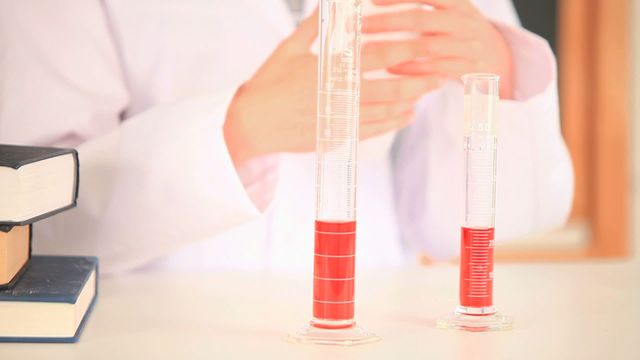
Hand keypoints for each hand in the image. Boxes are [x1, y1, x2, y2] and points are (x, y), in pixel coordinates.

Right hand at [224, 10, 439, 165]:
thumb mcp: (288, 49)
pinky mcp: (335, 137)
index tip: (428, 44)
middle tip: (439, 74)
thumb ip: (314, 27)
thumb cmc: (267, 83)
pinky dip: (392, 124)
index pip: (377, 57)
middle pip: (389, 88)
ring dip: (409, 103)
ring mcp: (338, 119)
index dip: (406, 49)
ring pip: (384, 112)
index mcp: (329, 69)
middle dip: (418, 80)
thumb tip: (332, 3)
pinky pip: (371, 131)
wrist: (250, 124)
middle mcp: (338, 95)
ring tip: (426, 94)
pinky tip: (406, 117)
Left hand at [362, 0, 513, 98]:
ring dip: (396, 48)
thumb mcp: (446, 10)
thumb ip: (421, 4)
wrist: (494, 55)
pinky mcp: (466, 67)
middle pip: (421, 19)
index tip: (371, 1)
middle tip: (361, 26)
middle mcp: (463, 21)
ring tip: (371, 50)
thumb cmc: (456, 30)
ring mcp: (467, 45)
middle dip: (388, 22)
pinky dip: (410, 70)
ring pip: (428, 46)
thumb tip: (378, 1)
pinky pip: (434, 70)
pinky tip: (390, 68)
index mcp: (456, 2)